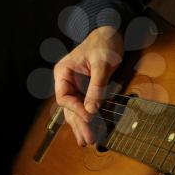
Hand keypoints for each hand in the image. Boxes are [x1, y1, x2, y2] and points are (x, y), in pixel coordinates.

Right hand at [54, 26, 123, 145]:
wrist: (111, 33)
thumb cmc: (104, 43)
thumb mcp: (102, 64)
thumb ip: (96, 87)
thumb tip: (92, 110)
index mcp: (63, 72)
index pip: (64, 97)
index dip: (76, 110)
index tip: (89, 118)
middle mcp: (66, 81)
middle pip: (69, 107)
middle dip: (79, 124)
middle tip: (89, 139)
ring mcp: (76, 86)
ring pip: (76, 110)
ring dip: (82, 126)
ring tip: (87, 141)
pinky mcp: (86, 89)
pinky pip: (85, 106)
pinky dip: (88, 119)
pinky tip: (90, 130)